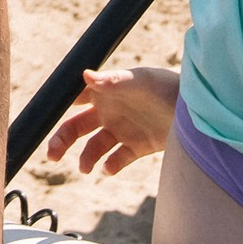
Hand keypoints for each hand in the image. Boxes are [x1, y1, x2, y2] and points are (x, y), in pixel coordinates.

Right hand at [42, 64, 178, 176]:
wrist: (198, 110)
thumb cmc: (168, 87)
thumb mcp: (139, 81)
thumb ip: (112, 81)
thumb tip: (84, 75)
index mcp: (106, 92)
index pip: (74, 99)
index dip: (58, 109)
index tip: (44, 119)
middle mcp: (110, 111)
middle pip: (76, 127)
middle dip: (61, 140)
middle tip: (52, 155)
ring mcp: (123, 130)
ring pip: (93, 147)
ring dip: (85, 157)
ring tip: (85, 167)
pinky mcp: (137, 147)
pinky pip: (117, 160)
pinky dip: (110, 166)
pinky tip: (110, 168)